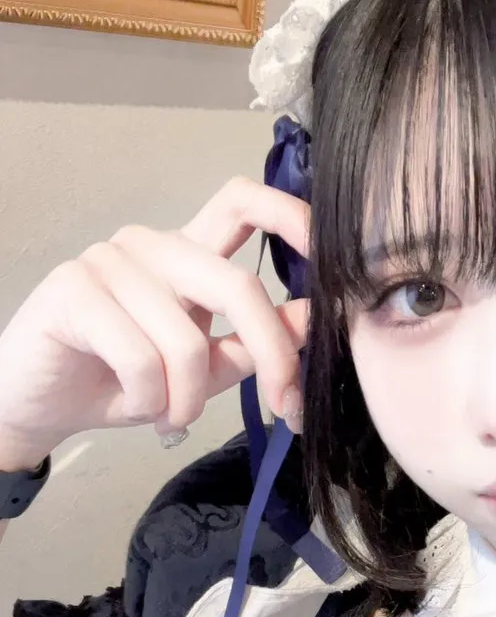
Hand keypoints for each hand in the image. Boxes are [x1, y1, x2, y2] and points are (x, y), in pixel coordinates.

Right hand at [0, 176, 308, 469]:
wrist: (38, 406)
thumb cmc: (121, 383)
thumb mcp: (204, 370)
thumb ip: (254, 342)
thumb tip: (314, 316)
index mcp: (188, 254)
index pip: (244, 203)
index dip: (293, 217)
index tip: (335, 263)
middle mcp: (152, 245)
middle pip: (237, 284)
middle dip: (273, 355)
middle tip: (286, 408)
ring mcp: (110, 260)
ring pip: (187, 340)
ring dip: (187, 399)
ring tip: (167, 412)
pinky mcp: (73, 290)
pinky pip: (142, 359)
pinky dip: (149, 400)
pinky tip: (133, 403)